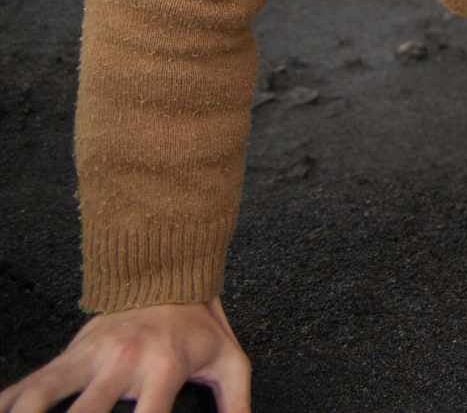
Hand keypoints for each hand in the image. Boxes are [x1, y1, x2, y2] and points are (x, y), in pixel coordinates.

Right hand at [0, 299, 249, 412]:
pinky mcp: (66, 353)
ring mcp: (88, 357)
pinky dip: (10, 404)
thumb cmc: (197, 326)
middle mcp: (122, 363)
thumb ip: (236, 402)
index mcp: (164, 369)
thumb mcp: (230, 360)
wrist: (167, 273)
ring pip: (42, 395)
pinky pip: (28, 383)